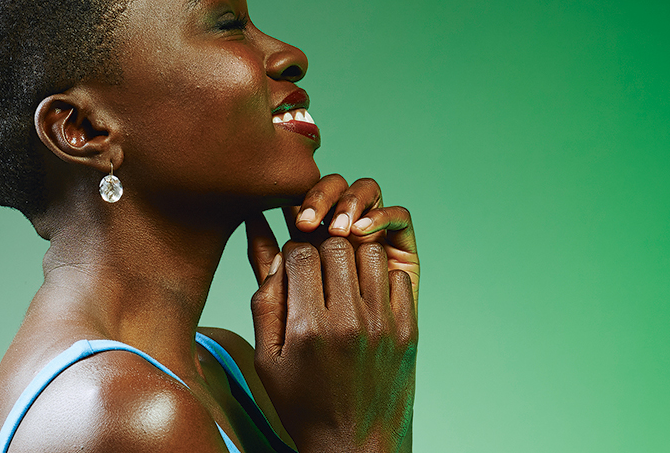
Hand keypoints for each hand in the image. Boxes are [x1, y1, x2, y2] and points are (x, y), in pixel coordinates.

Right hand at [247, 175, 419, 451]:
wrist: (356, 447)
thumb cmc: (302, 403)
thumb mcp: (267, 357)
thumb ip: (264, 296)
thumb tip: (260, 237)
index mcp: (307, 329)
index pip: (299, 252)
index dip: (291, 250)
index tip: (292, 266)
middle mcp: (347, 322)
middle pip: (335, 245)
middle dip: (321, 247)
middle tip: (317, 266)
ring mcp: (383, 326)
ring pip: (370, 253)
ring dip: (353, 256)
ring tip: (341, 277)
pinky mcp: (408, 331)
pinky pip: (396, 277)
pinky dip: (380, 277)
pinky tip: (365, 296)